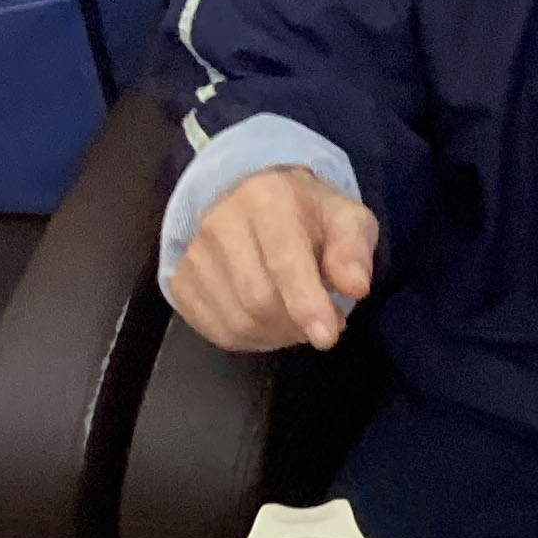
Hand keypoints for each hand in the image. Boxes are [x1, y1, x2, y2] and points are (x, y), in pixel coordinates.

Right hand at [167, 166, 379, 353]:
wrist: (252, 198)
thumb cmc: (308, 213)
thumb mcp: (345, 219)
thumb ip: (353, 250)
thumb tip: (356, 287)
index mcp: (267, 199)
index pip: (284, 262)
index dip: (307, 305)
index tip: (327, 337)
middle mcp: (220, 222)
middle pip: (258, 299)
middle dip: (296, 324)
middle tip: (320, 324)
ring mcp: (194, 253)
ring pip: (236, 320)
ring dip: (275, 334)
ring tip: (296, 321)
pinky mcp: (181, 279)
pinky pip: (215, 328)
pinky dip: (249, 338)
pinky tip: (268, 324)